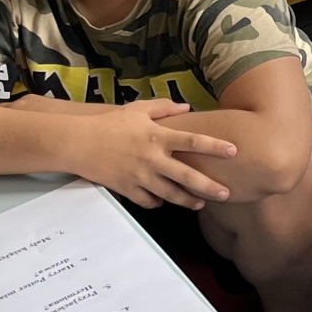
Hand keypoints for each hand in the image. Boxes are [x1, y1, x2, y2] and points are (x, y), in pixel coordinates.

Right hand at [72, 101, 237, 209]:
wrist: (78, 142)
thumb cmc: (109, 123)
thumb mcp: (138, 110)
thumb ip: (164, 108)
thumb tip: (187, 107)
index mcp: (157, 136)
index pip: (193, 141)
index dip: (214, 146)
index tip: (234, 151)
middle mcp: (152, 158)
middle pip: (187, 176)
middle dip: (208, 186)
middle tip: (226, 193)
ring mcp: (139, 176)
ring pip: (170, 194)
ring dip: (187, 200)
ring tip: (200, 204)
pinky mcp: (126, 189)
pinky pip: (148, 201)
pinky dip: (158, 203)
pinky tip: (165, 202)